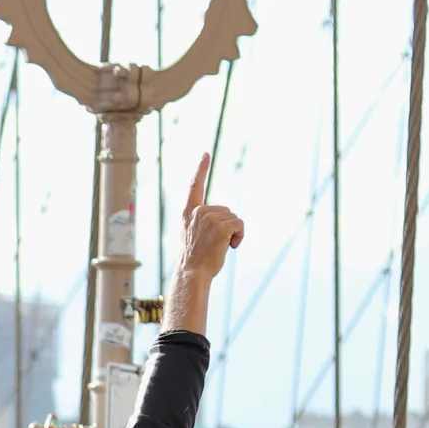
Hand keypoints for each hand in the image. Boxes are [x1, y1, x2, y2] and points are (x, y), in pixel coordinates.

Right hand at [179, 153, 243, 274]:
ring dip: (234, 233)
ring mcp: (208, 217)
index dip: (201, 169)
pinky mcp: (221, 225)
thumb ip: (202, 223)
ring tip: (220, 247)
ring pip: (234, 218)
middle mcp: (197, 212)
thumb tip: (221, 222)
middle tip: (215, 245)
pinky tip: (229, 246)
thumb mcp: (193, 236)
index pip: (194, 187)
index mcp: (188, 214)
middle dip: (227, 226)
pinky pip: (240, 224)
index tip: (206, 153)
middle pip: (225, 210)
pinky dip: (240, 236)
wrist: (192, 274)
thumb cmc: (195, 260)